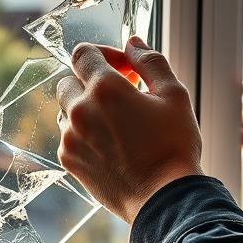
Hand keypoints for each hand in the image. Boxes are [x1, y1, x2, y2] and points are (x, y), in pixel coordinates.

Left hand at [56, 37, 202, 223]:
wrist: (165, 199)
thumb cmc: (173, 146)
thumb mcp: (174, 95)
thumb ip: (151, 62)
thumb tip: (133, 43)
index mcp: (105, 88)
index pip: (83, 53)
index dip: (105, 54)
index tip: (126, 68)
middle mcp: (80, 110)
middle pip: (69, 79)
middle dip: (92, 81)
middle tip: (124, 94)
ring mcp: (71, 138)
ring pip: (67, 109)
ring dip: (87, 108)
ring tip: (119, 123)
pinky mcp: (70, 161)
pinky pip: (69, 136)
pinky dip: (85, 133)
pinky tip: (113, 145)